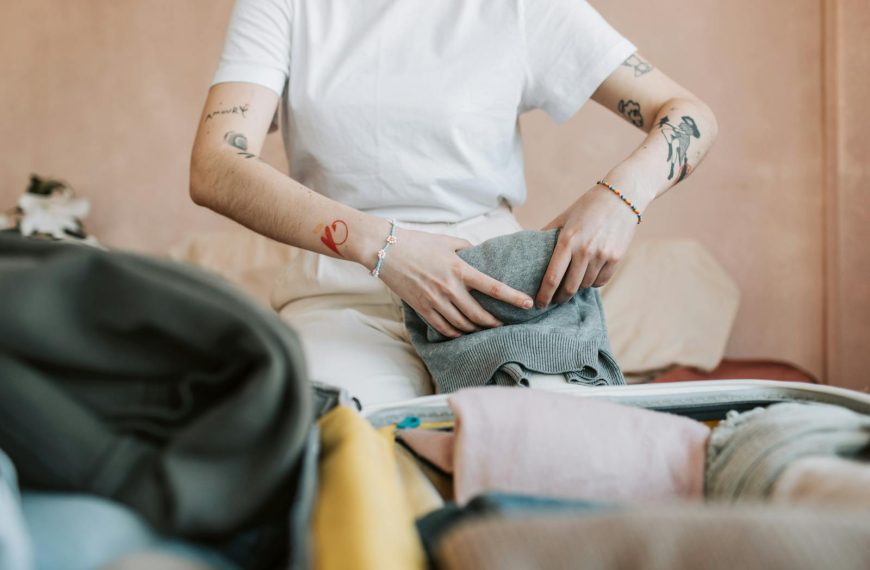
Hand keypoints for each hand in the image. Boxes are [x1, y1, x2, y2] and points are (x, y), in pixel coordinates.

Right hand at [378, 228, 533, 337]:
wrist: (385, 250)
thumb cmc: (416, 242)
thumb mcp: (446, 241)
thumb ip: (466, 248)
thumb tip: (480, 254)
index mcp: (459, 269)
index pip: (493, 287)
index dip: (513, 298)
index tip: (528, 304)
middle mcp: (449, 288)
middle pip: (479, 314)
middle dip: (495, 323)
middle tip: (505, 325)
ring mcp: (435, 301)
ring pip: (463, 325)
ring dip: (477, 330)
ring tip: (486, 330)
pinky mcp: (422, 309)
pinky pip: (444, 328)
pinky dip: (457, 333)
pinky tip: (464, 333)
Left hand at [535, 185, 640, 307]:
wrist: (622, 196)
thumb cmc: (588, 206)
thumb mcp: (564, 217)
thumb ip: (548, 234)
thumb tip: (529, 249)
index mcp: (567, 240)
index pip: (552, 277)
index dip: (544, 295)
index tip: (539, 304)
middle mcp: (584, 250)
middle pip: (569, 287)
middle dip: (559, 298)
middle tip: (554, 300)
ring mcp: (602, 255)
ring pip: (585, 285)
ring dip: (577, 288)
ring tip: (571, 284)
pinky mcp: (616, 258)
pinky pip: (601, 281)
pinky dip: (593, 282)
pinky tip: (588, 277)